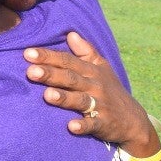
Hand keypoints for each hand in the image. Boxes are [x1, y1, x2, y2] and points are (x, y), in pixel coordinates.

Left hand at [24, 32, 152, 149]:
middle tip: (31, 72)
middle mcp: (94, 86)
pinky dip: (83, 125)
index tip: (27, 53)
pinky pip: (93, 124)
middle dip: (51, 74)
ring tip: (47, 95)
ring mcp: (100, 105)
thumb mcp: (101, 68)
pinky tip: (71, 126)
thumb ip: (86, 51)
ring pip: (80, 100)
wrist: (133, 120)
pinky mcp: (104, 124)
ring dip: (64, 98)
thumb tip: (70, 33)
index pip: (67, 61)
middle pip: (70, 78)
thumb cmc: (110, 90)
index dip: (48, 57)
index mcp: (91, 71)